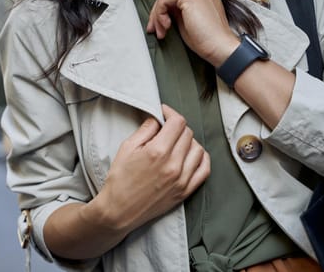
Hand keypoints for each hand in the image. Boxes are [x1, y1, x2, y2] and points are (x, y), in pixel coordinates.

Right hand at [93, 104, 210, 232]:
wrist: (119, 211)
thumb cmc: (119, 179)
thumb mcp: (127, 148)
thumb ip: (145, 130)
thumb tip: (157, 119)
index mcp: (158, 151)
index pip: (177, 122)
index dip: (170, 113)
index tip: (163, 113)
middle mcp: (173, 165)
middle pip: (188, 133)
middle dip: (176, 127)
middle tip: (165, 129)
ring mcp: (182, 179)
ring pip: (198, 149)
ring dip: (188, 141)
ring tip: (175, 143)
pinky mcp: (185, 191)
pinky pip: (204, 169)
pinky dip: (200, 158)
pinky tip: (190, 155)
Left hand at [140, 0, 239, 66]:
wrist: (219, 46)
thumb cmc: (206, 36)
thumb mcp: (186, 15)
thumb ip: (174, 3)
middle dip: (156, 9)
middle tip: (153, 27)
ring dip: (157, 16)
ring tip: (162, 32)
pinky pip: (163, 0)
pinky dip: (159, 15)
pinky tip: (166, 27)